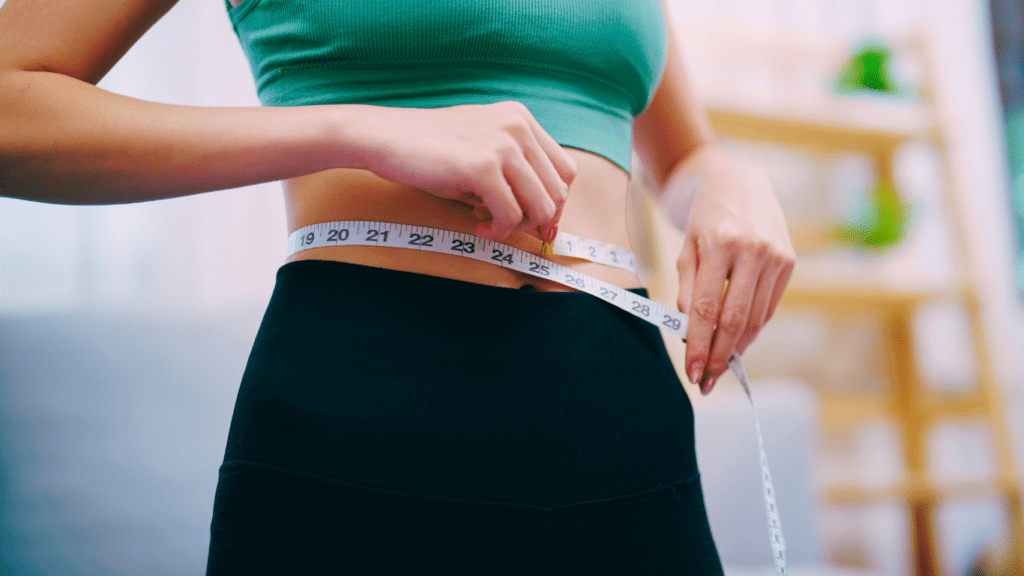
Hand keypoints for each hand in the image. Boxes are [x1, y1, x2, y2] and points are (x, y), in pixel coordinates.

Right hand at [351, 101, 576, 241]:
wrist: (384, 138)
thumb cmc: (429, 150)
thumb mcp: (480, 150)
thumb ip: (514, 174)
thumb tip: (546, 222)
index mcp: (521, 119)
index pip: (565, 170)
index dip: (556, 204)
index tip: (538, 226)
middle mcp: (518, 127)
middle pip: (559, 192)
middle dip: (537, 220)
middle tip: (506, 227)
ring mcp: (503, 145)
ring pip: (542, 208)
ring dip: (518, 228)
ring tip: (489, 226)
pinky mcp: (483, 167)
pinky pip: (511, 216)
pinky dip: (498, 231)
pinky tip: (477, 227)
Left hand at [667, 145, 794, 394]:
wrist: (739, 181)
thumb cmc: (704, 218)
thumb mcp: (686, 248)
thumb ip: (687, 289)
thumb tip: (690, 332)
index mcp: (720, 244)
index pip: (708, 309)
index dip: (700, 346)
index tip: (692, 372)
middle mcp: (753, 251)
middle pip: (735, 320)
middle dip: (719, 356)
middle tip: (706, 382)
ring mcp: (776, 256)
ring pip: (755, 318)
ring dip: (736, 348)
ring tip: (718, 367)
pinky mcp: (789, 262)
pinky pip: (769, 307)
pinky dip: (752, 329)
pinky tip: (736, 344)